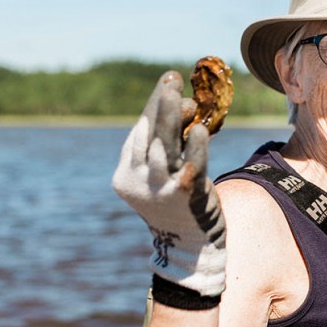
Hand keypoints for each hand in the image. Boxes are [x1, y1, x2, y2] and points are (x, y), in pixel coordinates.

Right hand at [112, 71, 226, 296]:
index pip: (139, 132)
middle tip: (171, 79)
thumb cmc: (179, 206)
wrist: (192, 248)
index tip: (167, 82)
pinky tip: (201, 129)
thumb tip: (182, 106)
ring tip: (184, 97)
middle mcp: (137, 181)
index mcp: (125, 175)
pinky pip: (190, 165)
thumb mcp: (164, 175)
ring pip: (165, 146)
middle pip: (149, 135)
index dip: (152, 105)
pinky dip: (195, 146)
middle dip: (160, 104)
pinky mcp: (184, 196)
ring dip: (174, 118)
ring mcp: (159, 189)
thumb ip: (167, 147)